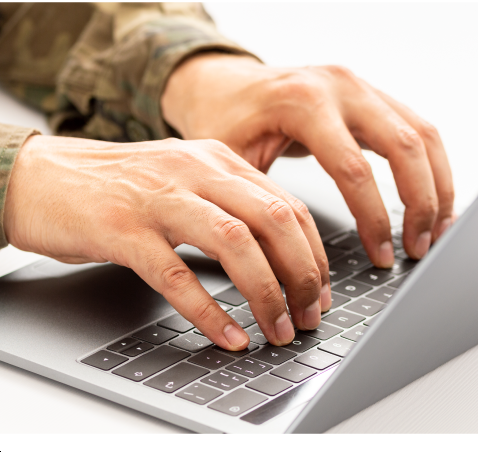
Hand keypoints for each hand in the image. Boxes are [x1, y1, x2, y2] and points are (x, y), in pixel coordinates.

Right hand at [4, 135, 332, 348]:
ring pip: (235, 244)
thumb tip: (271, 251)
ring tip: (277, 330)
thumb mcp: (175, 177)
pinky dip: (209, 311)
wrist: (38, 176)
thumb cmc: (108, 184)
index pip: (285, 204)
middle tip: (308, 316)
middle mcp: (191, 170)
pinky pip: (177, 275)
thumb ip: (220, 200)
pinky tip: (227, 335)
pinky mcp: (121, 229)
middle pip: (272, 221)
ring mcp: (156, 199)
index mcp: (211, 158)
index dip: (313, 253)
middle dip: (302, 276)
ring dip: (266, 294)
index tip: (319, 290)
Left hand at [162, 54, 455, 266]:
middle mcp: (338, 86)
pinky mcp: (368, 95)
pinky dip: (429, 166)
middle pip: (403, 146)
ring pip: (421, 134)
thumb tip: (276, 258)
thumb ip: (255, 197)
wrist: (227, 84)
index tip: (381, 254)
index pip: (352, 168)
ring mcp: (358, 86)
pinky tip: (430, 198)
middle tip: (417, 247)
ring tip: (434, 229)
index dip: (372, 218)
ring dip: (435, 185)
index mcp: (302, 102)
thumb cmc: (224, 118)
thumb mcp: (227, 158)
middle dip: (419, 203)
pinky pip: (415, 128)